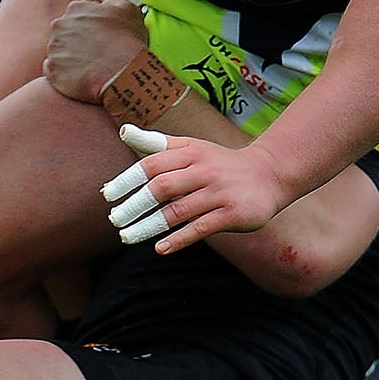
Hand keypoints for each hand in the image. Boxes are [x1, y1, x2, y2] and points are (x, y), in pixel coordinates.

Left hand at [44, 0, 149, 103]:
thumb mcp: (129, 10)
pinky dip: (65, 74)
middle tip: (95, 52)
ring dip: (71, 57)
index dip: (90, 26)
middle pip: (66, 32)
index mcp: (77, 8)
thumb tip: (108, 4)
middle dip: (78, 41)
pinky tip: (81, 76)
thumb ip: (113, 2)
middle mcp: (60, 25)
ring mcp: (54, 47)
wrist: (121, 73)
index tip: (98, 35)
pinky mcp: (52, 69)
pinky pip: (54, 70)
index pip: (78, 14)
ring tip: (90, 65)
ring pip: (59, 51)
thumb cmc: (127, 43)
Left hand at [100, 126, 292, 253]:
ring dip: (149, 226)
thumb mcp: (192, 147)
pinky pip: (201, 228)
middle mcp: (204, 170)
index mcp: (190, 152)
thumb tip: (123, 131)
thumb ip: (157, 143)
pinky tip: (160, 249)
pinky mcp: (232, 214)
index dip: (128, 180)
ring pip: (178, 211)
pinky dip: (179, 239)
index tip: (108, 195)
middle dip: (135, 205)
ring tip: (127, 237)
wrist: (270, 174)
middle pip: (162, 187)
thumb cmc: (221, 163)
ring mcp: (219, 193)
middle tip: (115, 220)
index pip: (152, 164)